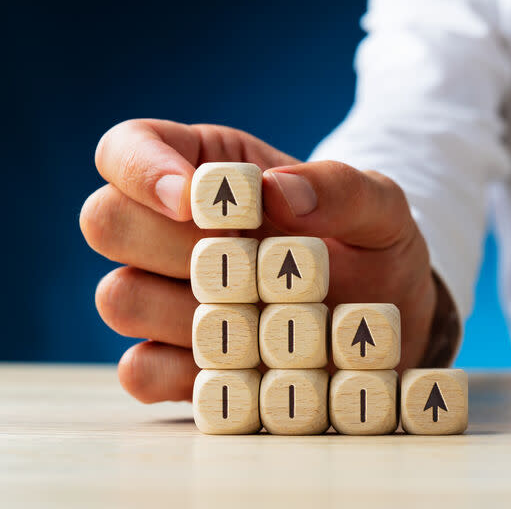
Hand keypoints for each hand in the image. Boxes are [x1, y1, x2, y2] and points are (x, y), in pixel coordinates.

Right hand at [80, 119, 436, 402]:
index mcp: (210, 170)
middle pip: (105, 220)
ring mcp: (170, 302)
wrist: (393, 324)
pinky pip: (140, 371)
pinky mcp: (180, 366)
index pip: (127, 147)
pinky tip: (246, 366)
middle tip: (246, 260)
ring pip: (117, 297)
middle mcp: (174, 233)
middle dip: (171, 242)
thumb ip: (343, 189)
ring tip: (263, 315)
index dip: (142, 169)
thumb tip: (280, 193)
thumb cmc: (376, 249)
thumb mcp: (382, 209)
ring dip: (186, 309)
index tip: (195, 203)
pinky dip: (187, 374)